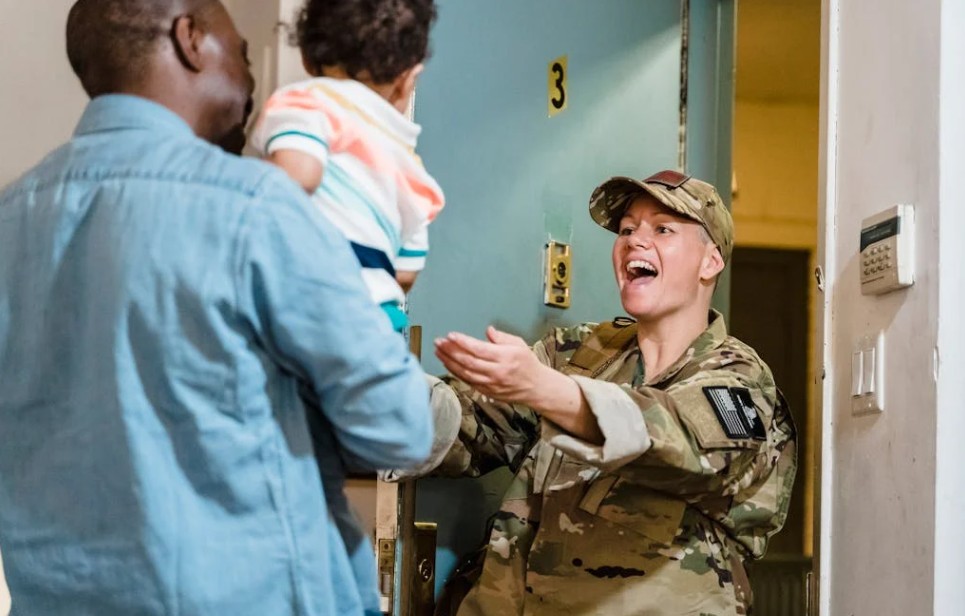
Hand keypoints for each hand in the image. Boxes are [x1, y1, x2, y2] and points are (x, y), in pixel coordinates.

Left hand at [435, 327, 601, 443]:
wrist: (536, 388)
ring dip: (449, 362)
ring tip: (438, 352)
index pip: (479, 349)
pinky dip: (456, 372)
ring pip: (465, 373)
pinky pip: (468, 381)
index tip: (451, 335)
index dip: (463, 342)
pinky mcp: (487, 392)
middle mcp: (497, 372)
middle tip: (439, 342)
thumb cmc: (528, 364)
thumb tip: (488, 331)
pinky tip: (448, 364)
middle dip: (451, 351)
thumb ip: (502, 337)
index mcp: (505, 357)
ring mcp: (491, 384)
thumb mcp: (519, 344)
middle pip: (468, 361)